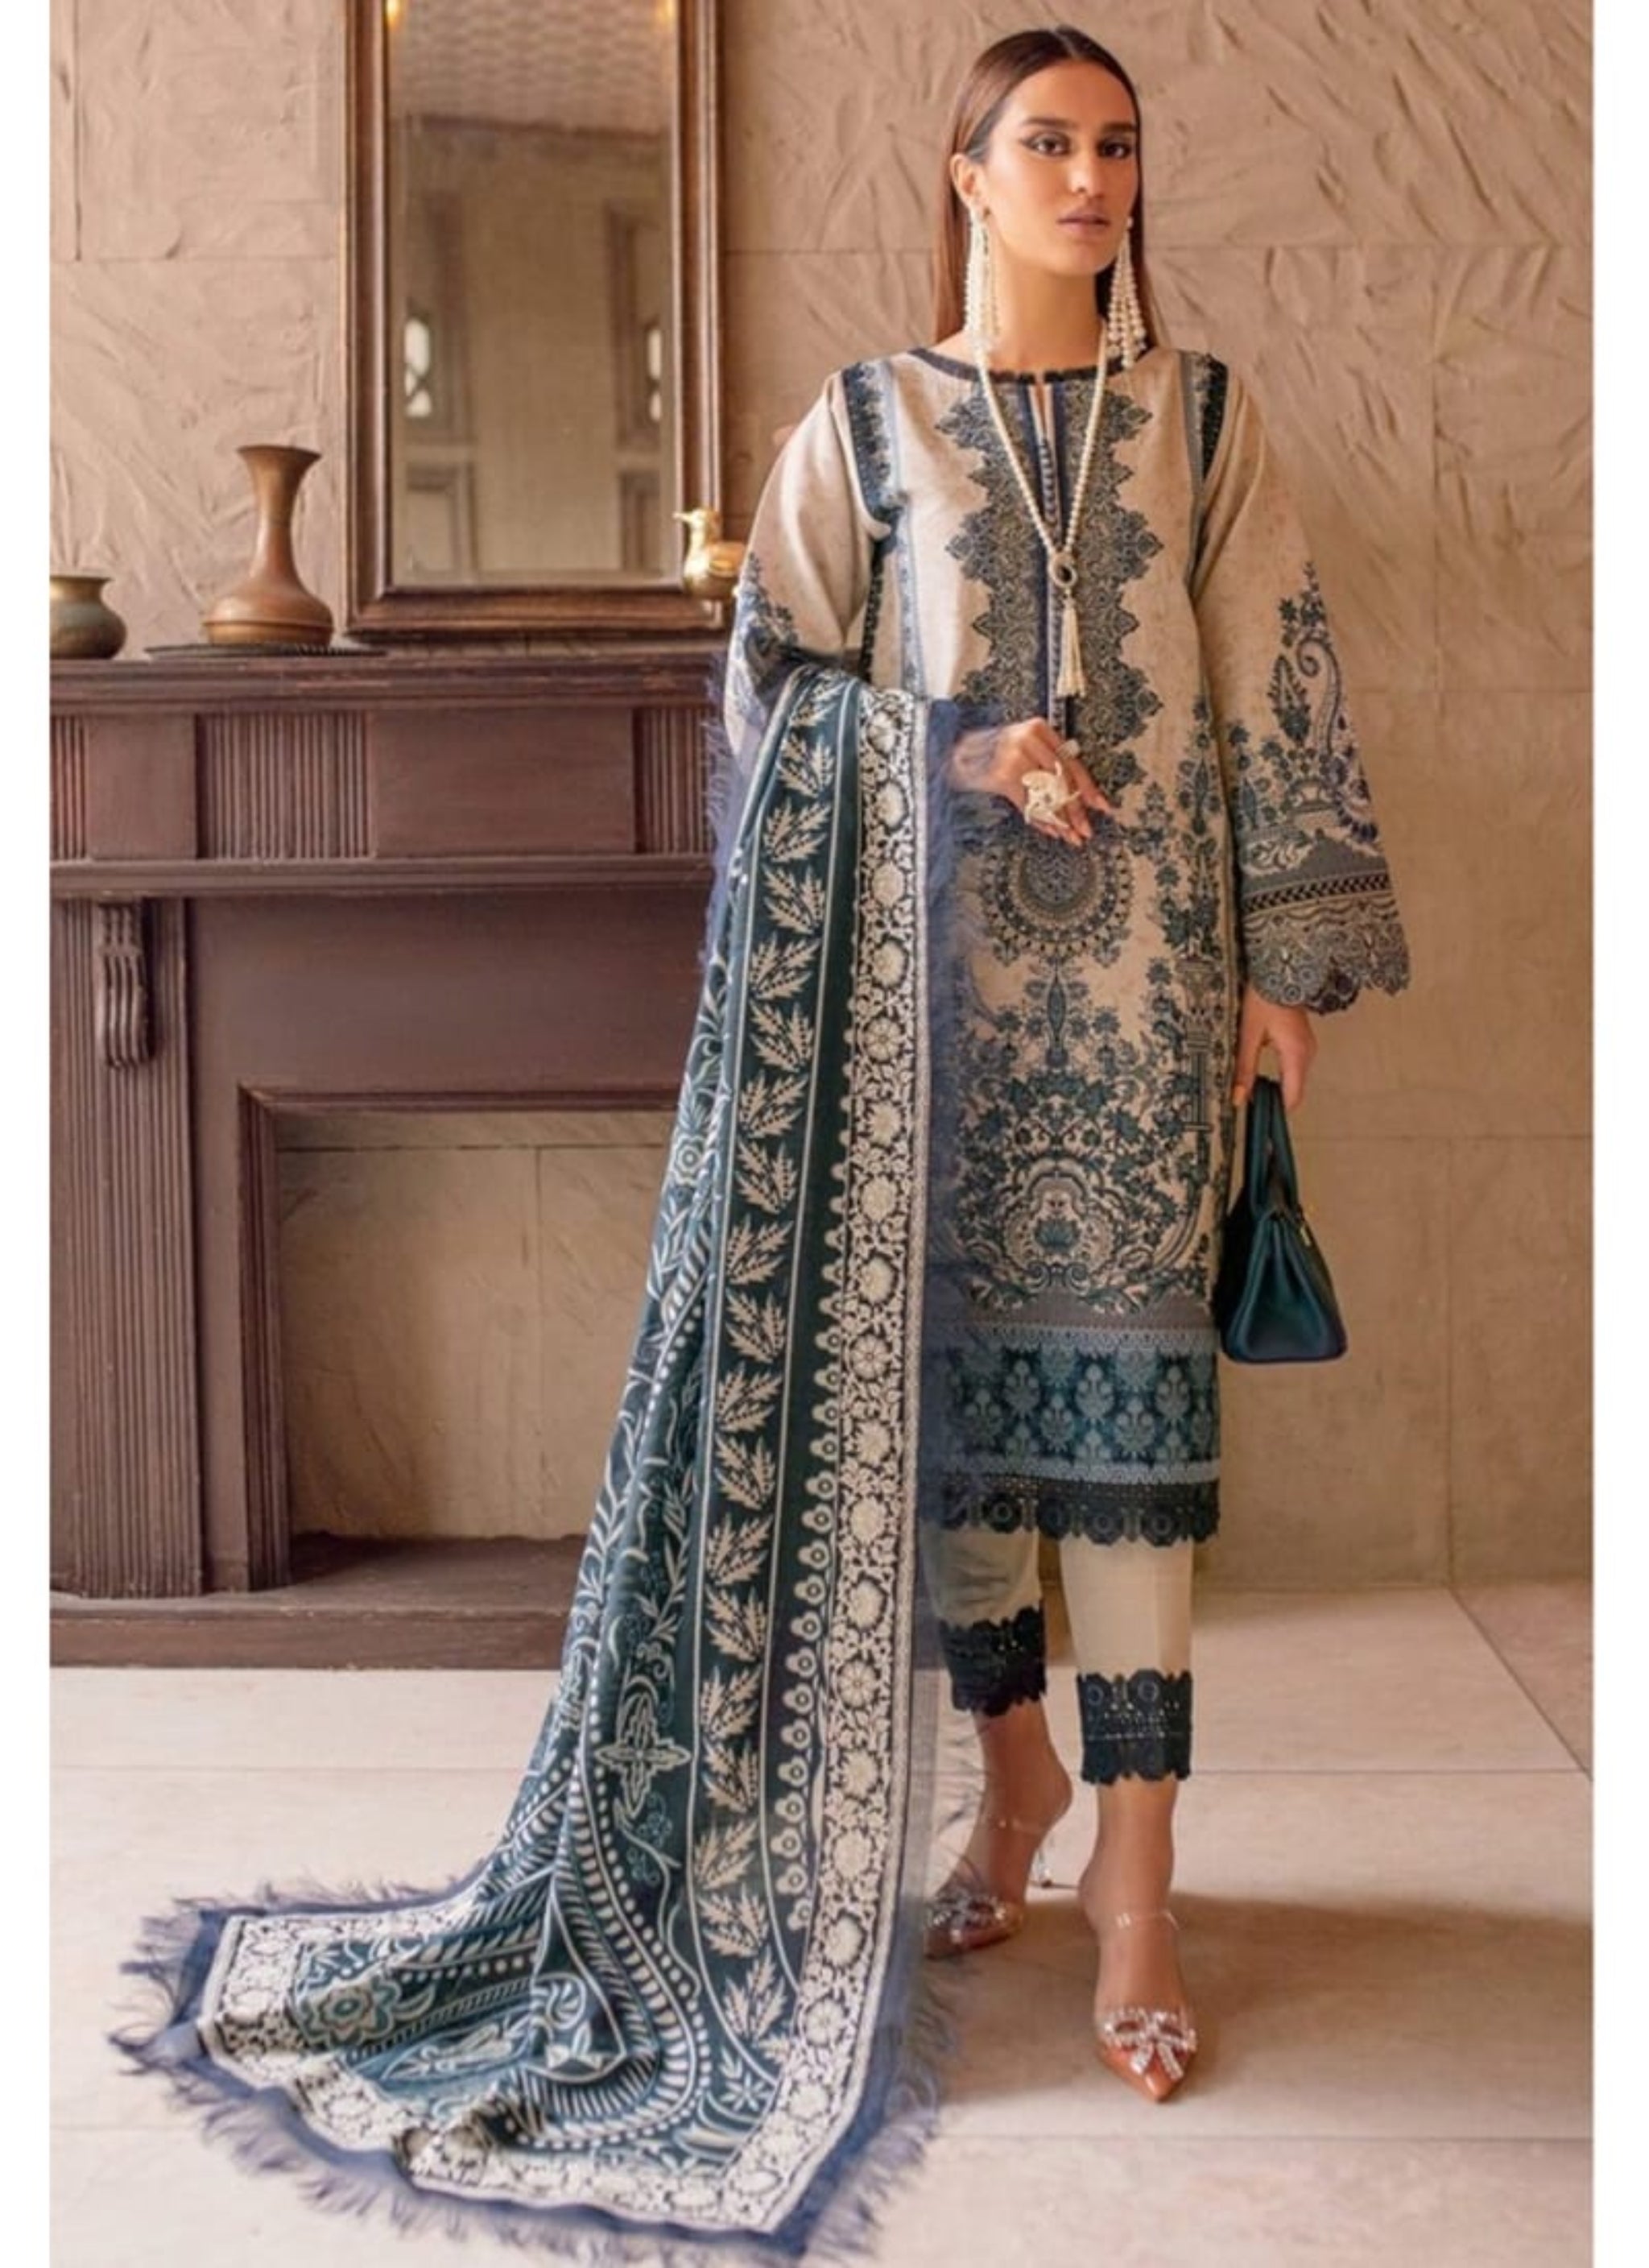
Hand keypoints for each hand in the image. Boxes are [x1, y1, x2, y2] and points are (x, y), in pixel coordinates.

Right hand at [950, 719, 1121, 843]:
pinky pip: (1027, 803)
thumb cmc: (994, 752)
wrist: (955, 752)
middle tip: (1086, 829)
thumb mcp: (1024, 747)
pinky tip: (1050, 830)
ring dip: (1059, 820)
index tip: (1101, 806)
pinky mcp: (1001, 776)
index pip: (1070, 761)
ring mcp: (1013, 757)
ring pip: (1046, 795)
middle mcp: (1027, 740)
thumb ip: (1048, 763)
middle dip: (1075, 809)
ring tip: (1070, 835)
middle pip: (1061, 780)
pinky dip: (1039, 819)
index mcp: (1039, 729)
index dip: (1087, 787)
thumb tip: (1080, 796)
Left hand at [1232, 984, 1315, 1109]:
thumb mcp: (1248, 1035)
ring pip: (1295, 1079)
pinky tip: (1264, 1071)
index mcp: (1295, 1054)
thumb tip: (1238, 1096)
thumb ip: (1244, 1068)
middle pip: (1294, 1091)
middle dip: (1274, 1099)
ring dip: (1277, 1086)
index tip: (1260, 1115)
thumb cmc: (1264, 998)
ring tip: (1254, 1087)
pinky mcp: (1302, 1041)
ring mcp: (1307, 1046)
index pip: (1292, 1098)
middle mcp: (1306, 1053)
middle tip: (1251, 1102)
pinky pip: (1295, 1066)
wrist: (1278, 973)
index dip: (1276, 1110)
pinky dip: (1281, 1074)